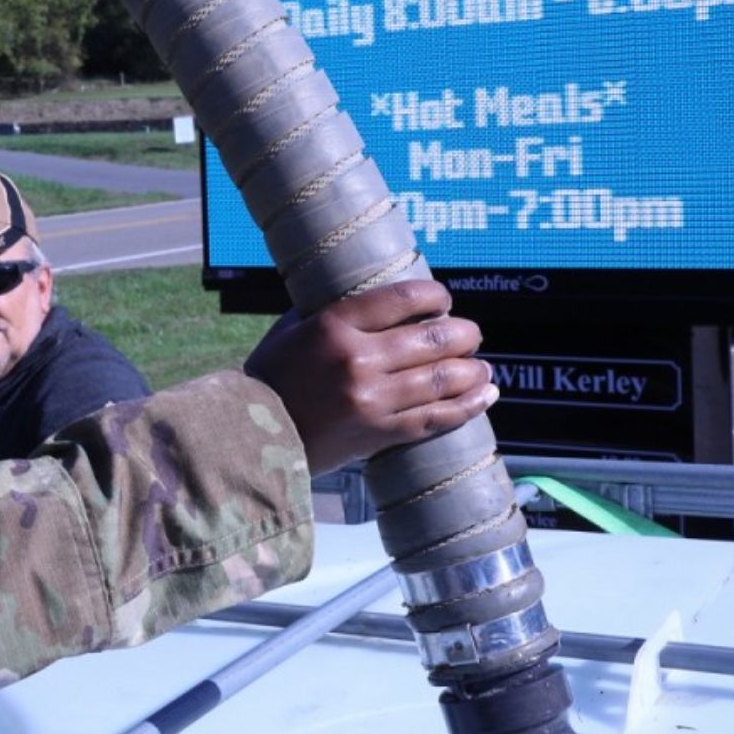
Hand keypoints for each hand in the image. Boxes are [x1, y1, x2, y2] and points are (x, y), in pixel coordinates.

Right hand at [244, 279, 496, 473]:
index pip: (405, 298)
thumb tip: (373, 299)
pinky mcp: (378, 434)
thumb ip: (331, 312)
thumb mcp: (292, 330)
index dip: (436, 296)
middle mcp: (358, 360)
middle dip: (464, 333)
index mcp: (334, 326)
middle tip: (471, 334)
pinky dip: (467, 406)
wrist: (249, 437)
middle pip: (434, 337)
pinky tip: (485, 395)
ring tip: (482, 367)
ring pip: (442, 378)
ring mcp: (371, 399)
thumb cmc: (270, 379)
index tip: (443, 300)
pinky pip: (435, 418)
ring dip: (473, 370)